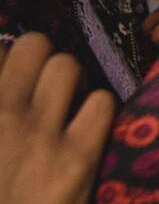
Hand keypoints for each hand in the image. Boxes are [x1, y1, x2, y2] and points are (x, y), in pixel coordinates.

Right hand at [0, 34, 116, 203]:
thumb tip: (6, 69)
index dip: (6, 64)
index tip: (11, 81)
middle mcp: (0, 114)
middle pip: (35, 45)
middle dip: (41, 61)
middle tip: (42, 90)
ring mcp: (38, 134)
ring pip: (69, 66)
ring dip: (71, 84)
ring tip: (65, 109)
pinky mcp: (77, 158)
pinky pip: (102, 102)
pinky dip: (99, 113)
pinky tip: (88, 133)